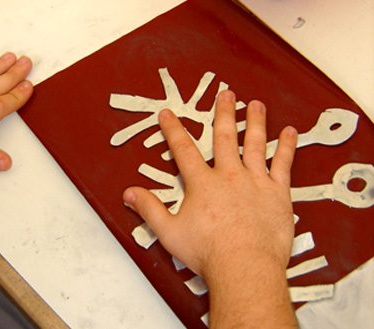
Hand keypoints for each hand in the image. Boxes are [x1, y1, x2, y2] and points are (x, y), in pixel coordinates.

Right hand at [123, 90, 297, 327]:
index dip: (173, 130)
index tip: (168, 114)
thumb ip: (149, 209)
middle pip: (225, 137)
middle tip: (226, 93)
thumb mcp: (169, 232)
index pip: (184, 149)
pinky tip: (290, 132)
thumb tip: (128, 193)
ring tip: (256, 104)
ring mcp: (255, 181)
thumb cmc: (208, 251)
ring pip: (254, 144)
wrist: (244, 266)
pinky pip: (283, 164)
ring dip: (255, 122)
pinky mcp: (277, 193)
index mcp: (203, 184)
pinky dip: (286, 147)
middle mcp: (229, 175)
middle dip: (224, 113)